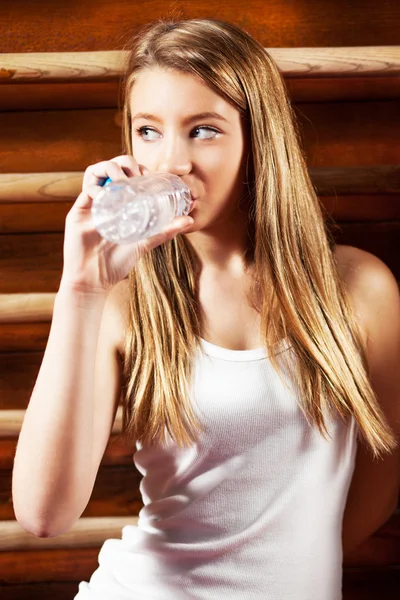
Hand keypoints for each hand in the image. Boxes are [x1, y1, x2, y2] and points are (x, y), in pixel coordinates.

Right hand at [60, 155, 193, 294]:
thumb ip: (165, 231)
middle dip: (125, 162)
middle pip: (110, 167)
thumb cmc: (116, 263)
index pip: (125, 174)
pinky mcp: (78, 212)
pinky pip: (86, 189)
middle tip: (137, 175)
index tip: (148, 174)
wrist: (94, 281)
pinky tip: (108, 194)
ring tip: (123, 180)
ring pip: (95, 171)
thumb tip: (189, 220)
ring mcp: (90, 205)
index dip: (136, 167)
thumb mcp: (144, 242)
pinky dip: (98, 187)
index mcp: (117, 203)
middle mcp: (103, 200)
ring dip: (111, 168)